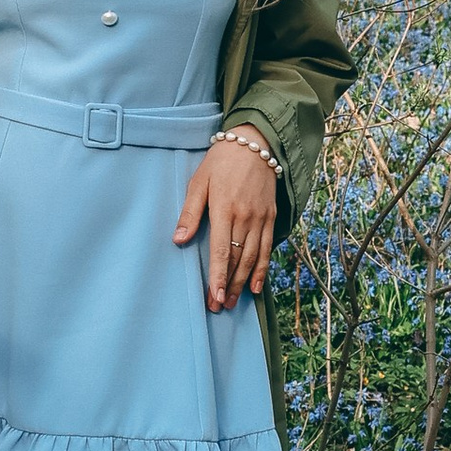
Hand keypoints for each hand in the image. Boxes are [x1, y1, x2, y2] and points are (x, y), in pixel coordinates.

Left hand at [175, 137, 276, 308]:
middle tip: (218, 307)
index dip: (217, 276)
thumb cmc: (221, 162)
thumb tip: (178, 240)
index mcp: (225, 209)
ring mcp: (261, 219)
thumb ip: (190, 213)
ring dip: (243, 283)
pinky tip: (256, 286)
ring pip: (253, 258)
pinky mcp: (271, 217)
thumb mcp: (199, 182)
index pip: (221, 250)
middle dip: (227, 286)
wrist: (256, 143)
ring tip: (232, 301)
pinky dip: (263, 269)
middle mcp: (246, 218)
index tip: (213, 296)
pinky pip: (268, 249)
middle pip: (238, 259)